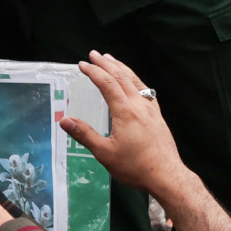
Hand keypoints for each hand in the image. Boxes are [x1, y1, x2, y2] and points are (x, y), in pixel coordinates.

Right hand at [58, 51, 189, 199]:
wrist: (166, 176)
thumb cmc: (135, 167)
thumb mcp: (104, 153)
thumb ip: (84, 134)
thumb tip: (64, 120)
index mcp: (125, 112)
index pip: (107, 84)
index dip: (94, 72)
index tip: (82, 64)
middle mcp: (140, 106)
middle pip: (122, 77)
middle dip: (107, 64)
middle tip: (95, 54)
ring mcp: (151, 110)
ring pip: (136, 81)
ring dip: (122, 68)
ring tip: (112, 59)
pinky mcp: (157, 117)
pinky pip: (146, 91)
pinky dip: (135, 80)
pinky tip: (134, 83)